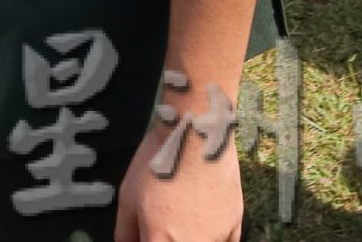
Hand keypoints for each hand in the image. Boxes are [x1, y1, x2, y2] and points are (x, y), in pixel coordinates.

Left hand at [115, 111, 243, 241]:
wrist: (195, 131)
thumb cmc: (160, 159)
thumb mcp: (127, 196)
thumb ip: (125, 233)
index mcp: (160, 241)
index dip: (148, 241)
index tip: (147, 234)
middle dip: (167, 238)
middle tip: (163, 224)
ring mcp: (216, 236)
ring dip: (191, 238)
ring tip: (183, 215)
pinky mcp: (235, 222)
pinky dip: (214, 238)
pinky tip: (204, 222)